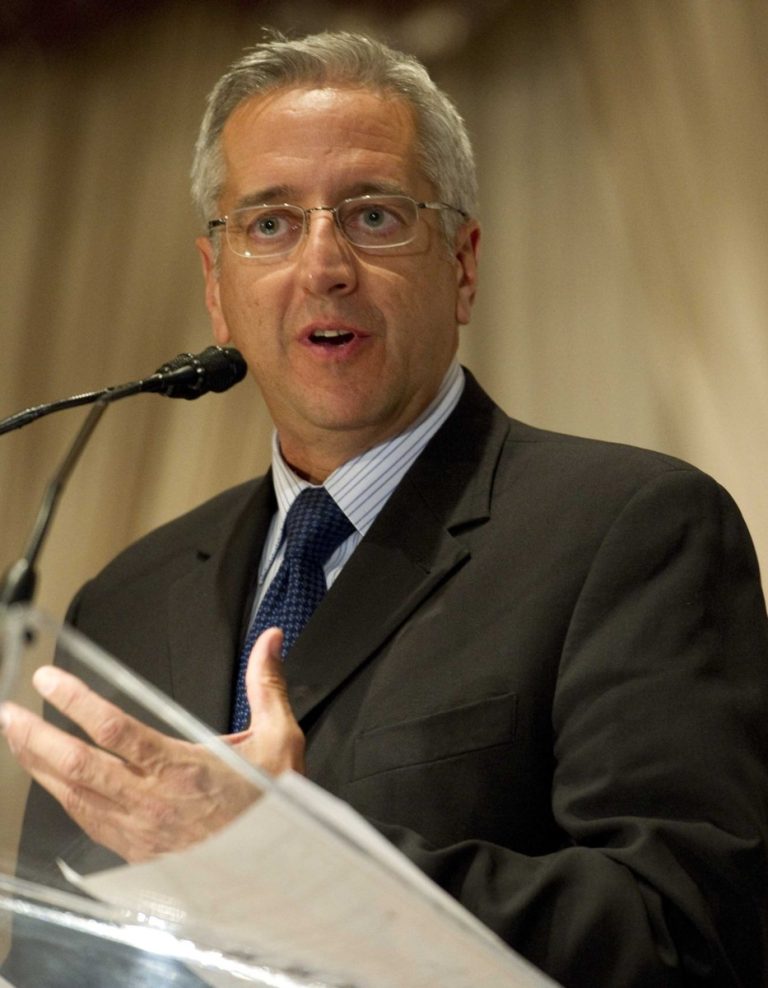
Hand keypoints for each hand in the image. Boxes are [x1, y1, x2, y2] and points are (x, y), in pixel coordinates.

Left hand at [0, 627, 304, 861]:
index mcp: (182, 767)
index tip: (50, 681)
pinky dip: (62, 796)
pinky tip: (51, 781)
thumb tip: (270, 640)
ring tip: (16, 738)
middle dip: (35, 738)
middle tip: (8, 713)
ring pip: (74, 795)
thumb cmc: (274, 806)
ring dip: (39, 766)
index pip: (115, 729)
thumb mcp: (280, 739)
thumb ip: (267, 684)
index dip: (76, 703)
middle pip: (78, 766)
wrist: (278, 872)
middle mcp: (152, 800)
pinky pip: (87, 821)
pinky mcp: (137, 850)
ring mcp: (140, 829)